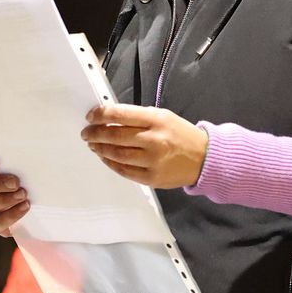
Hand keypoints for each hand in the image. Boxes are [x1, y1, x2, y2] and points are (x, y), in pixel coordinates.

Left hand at [81, 103, 208, 188]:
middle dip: (95, 133)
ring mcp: (152, 160)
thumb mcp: (164, 117)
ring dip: (100, 149)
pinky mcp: (151, 177)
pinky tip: (106, 158)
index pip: (120, 115)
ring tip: (94, 145)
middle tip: (87, 133)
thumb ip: (139, 117)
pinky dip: (111, 163)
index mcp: (157, 120)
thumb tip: (111, 118)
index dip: (100, 115)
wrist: (204, 158)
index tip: (91, 116)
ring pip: (116, 154)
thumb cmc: (182, 135)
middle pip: (114, 135)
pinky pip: (124, 170)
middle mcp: (154, 139)